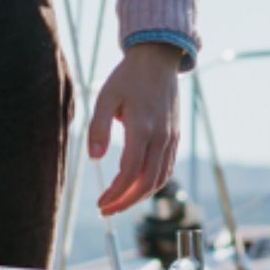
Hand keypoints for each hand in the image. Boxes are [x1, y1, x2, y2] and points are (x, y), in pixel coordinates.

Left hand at [88, 42, 182, 216]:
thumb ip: (98, 127)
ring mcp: (171, 138)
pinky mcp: (175, 137)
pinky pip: (167, 168)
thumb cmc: (128, 77)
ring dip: (140, 196)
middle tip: (107, 210)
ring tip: (119, 202)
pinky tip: (136, 185)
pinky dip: (152, 183)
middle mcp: (161, 137)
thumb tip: (94, 158)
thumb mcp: (106, 97)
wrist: (158, 59)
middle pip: (147, 183)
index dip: (115, 194)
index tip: (100, 203)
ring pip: (160, 179)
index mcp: (142, 127)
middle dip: (126, 202)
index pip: (130, 173)